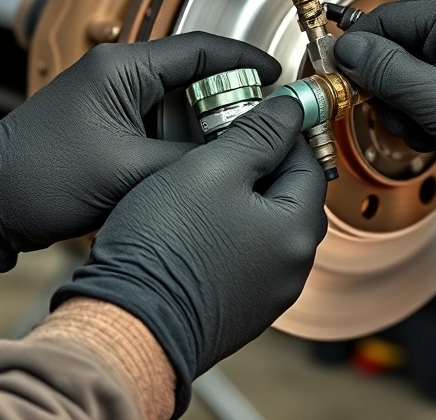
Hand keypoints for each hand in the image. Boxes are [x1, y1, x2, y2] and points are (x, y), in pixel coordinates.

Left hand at [0, 33, 280, 276]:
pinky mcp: (104, 123)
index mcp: (123, 68)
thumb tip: (236, 158)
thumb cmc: (42, 178)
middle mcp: (117, 73)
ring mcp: (109, 97)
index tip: (276, 74)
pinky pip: (156, 122)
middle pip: (193, 74)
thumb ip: (189, 163)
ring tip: (233, 148)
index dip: (245, 60)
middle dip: (230, 99)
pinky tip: (196, 163)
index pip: (200, 49)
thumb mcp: (128, 173)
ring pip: (177, 102)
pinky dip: (179, 139)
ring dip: (204, 123)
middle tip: (260, 125)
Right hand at [52, 98, 327, 415]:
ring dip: (244, 203)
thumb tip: (291, 110)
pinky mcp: (239, 310)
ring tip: (203, 185)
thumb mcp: (211, 168)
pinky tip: (196, 227)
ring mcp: (267, 294)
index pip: (307, 163)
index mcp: (296, 231)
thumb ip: (258, 134)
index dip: (281, 132)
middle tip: (224, 147)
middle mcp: (292, 268)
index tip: (255, 116)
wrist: (128, 325)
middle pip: (291, 198)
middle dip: (263, 167)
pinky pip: (246, 260)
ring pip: (267, 230)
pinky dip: (230, 236)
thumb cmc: (165, 249)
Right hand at [333, 0, 435, 225]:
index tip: (342, 77)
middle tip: (398, 115)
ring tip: (426, 129)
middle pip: (402, 40)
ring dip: (410, 99)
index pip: (386, 18)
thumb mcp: (431, 101)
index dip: (359, 51)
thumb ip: (382, 70)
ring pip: (419, 61)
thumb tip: (345, 49)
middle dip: (390, 83)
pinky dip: (432, 102)